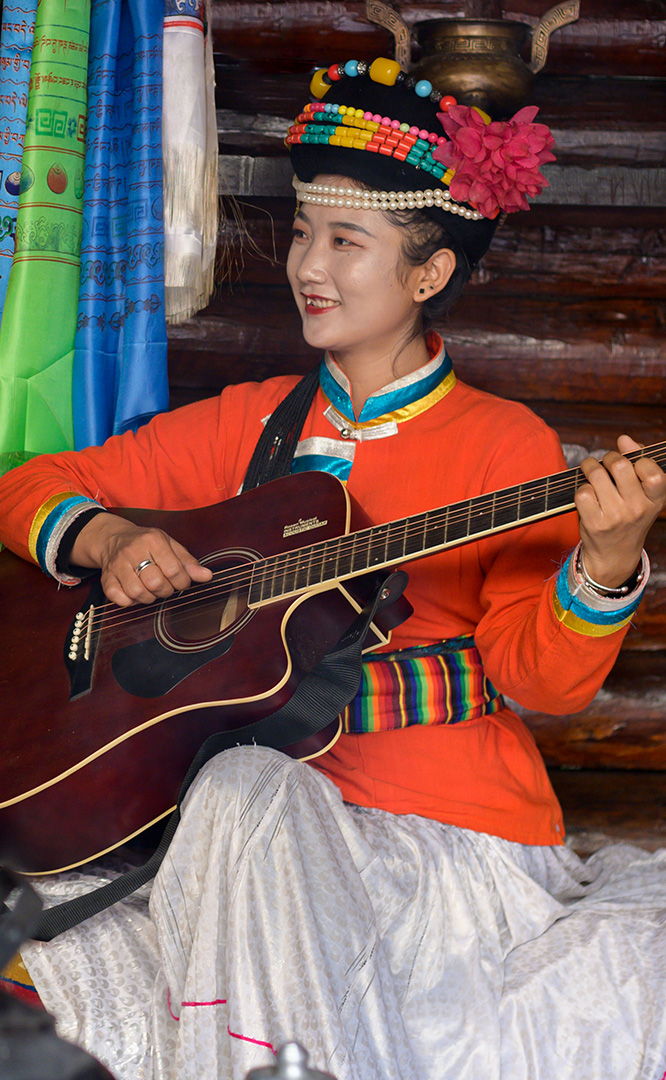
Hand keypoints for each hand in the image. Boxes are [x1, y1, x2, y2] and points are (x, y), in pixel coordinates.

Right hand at [71, 512, 212, 606]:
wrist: (113, 538)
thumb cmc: (146, 543)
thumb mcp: (170, 545)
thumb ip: (188, 562)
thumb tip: (206, 576)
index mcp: (153, 540)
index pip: (174, 570)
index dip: (182, 582)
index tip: (181, 581)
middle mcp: (133, 551)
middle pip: (156, 583)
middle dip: (166, 591)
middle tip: (165, 586)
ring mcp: (117, 565)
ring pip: (138, 593)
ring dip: (149, 597)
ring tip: (150, 590)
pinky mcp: (106, 577)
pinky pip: (118, 598)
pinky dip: (129, 601)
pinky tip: (134, 593)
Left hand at [576, 435, 665, 588]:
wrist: (615, 554)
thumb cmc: (629, 515)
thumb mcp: (644, 494)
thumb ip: (639, 463)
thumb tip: (624, 439)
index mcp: (655, 500)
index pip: (653, 472)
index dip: (639, 459)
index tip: (633, 462)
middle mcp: (637, 509)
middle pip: (620, 466)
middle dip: (609, 458)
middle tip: (607, 463)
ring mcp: (615, 517)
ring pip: (597, 475)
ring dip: (591, 467)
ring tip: (592, 471)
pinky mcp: (594, 523)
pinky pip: (582, 492)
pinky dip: (581, 488)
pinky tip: (588, 494)